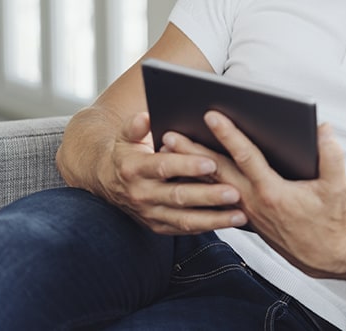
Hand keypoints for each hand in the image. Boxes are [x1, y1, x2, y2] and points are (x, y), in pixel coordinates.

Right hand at [99, 112, 248, 233]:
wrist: (106, 181)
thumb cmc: (125, 153)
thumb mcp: (125, 136)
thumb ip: (135, 126)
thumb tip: (145, 117)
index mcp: (134, 168)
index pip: (163, 167)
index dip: (187, 165)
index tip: (210, 162)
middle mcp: (141, 194)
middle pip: (178, 196)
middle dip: (208, 195)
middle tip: (235, 192)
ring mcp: (150, 213)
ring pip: (184, 219)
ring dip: (213, 219)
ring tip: (240, 215)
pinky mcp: (158, 226)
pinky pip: (185, 229)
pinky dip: (208, 227)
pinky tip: (229, 223)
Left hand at [163, 111, 345, 277]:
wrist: (322, 256)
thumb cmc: (330, 220)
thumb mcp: (338, 186)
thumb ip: (332, 154)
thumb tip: (322, 127)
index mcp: (272, 191)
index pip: (245, 156)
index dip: (228, 134)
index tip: (211, 115)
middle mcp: (253, 201)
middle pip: (216, 171)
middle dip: (191, 151)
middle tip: (168, 133)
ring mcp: (245, 211)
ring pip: (212, 184)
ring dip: (190, 166)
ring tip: (169, 150)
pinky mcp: (245, 217)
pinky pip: (216, 197)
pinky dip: (201, 183)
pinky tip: (189, 172)